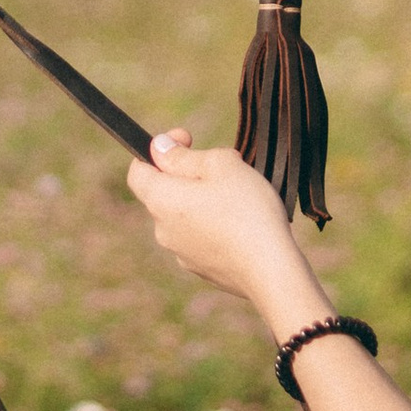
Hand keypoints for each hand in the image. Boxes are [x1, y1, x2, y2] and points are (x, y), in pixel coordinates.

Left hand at [125, 132, 322, 331]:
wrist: (272, 270)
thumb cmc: (247, 211)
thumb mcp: (220, 164)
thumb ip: (183, 155)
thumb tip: (158, 148)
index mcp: (161, 200)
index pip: (137, 171)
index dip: (158, 149)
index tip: (188, 139)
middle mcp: (163, 230)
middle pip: (165, 192)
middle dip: (189, 174)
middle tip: (224, 167)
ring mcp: (181, 253)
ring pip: (185, 215)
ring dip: (204, 200)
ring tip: (239, 196)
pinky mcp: (202, 268)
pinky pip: (201, 237)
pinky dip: (215, 225)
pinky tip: (244, 223)